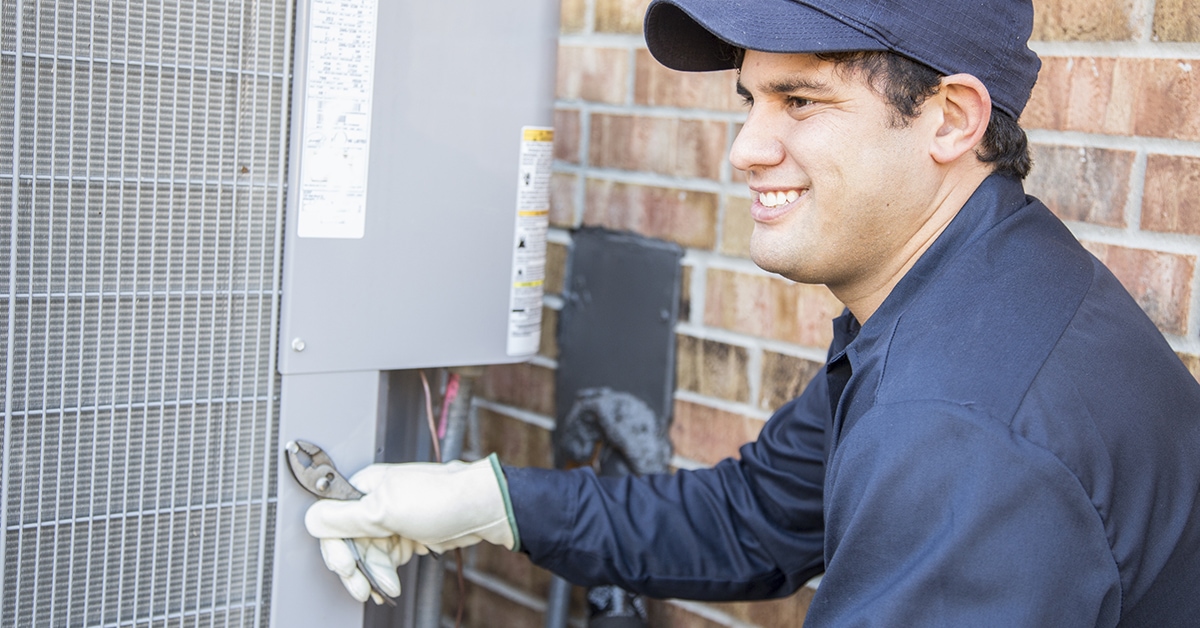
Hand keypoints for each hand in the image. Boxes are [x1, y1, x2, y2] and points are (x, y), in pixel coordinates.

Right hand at [305, 454, 518, 601]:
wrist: (483, 510)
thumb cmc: (443, 499)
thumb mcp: (385, 509)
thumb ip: (344, 517)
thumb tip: (311, 518)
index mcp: (364, 487)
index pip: (332, 521)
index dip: (336, 549)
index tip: (346, 568)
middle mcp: (375, 501)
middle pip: (349, 542)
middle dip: (358, 568)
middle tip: (363, 588)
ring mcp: (391, 519)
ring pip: (368, 553)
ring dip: (375, 574)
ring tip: (385, 587)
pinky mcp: (406, 533)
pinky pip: (386, 558)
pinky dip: (387, 572)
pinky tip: (391, 582)